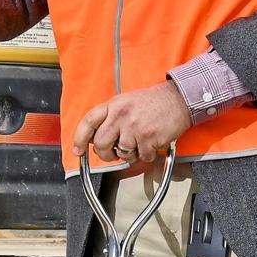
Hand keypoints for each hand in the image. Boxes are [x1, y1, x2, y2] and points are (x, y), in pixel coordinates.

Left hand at [70, 81, 191, 163]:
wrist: (179, 99)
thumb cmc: (155, 102)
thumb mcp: (127, 102)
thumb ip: (111, 117)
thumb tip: (97, 137)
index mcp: (114, 105)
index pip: (89, 122)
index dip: (80, 138)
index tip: (78, 150)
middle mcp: (121, 115)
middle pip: (101, 144)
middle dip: (105, 154)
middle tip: (113, 154)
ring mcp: (134, 127)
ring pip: (122, 153)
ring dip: (130, 154)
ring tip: (139, 144)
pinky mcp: (148, 138)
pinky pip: (141, 157)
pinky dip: (147, 155)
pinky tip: (152, 144)